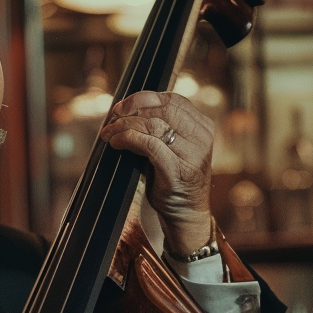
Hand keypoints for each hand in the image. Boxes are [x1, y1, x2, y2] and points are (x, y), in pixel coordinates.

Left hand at [100, 91, 214, 255]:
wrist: (185, 213)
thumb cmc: (173, 178)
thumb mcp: (170, 147)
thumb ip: (158, 127)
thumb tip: (124, 109)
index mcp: (202, 126)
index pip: (172, 100)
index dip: (143, 99)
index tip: (121, 107)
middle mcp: (201, 137)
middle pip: (163, 108)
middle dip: (132, 111)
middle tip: (112, 121)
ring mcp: (192, 154)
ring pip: (153, 124)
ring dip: (125, 126)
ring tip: (109, 134)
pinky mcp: (177, 170)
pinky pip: (149, 144)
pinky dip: (128, 139)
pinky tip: (117, 144)